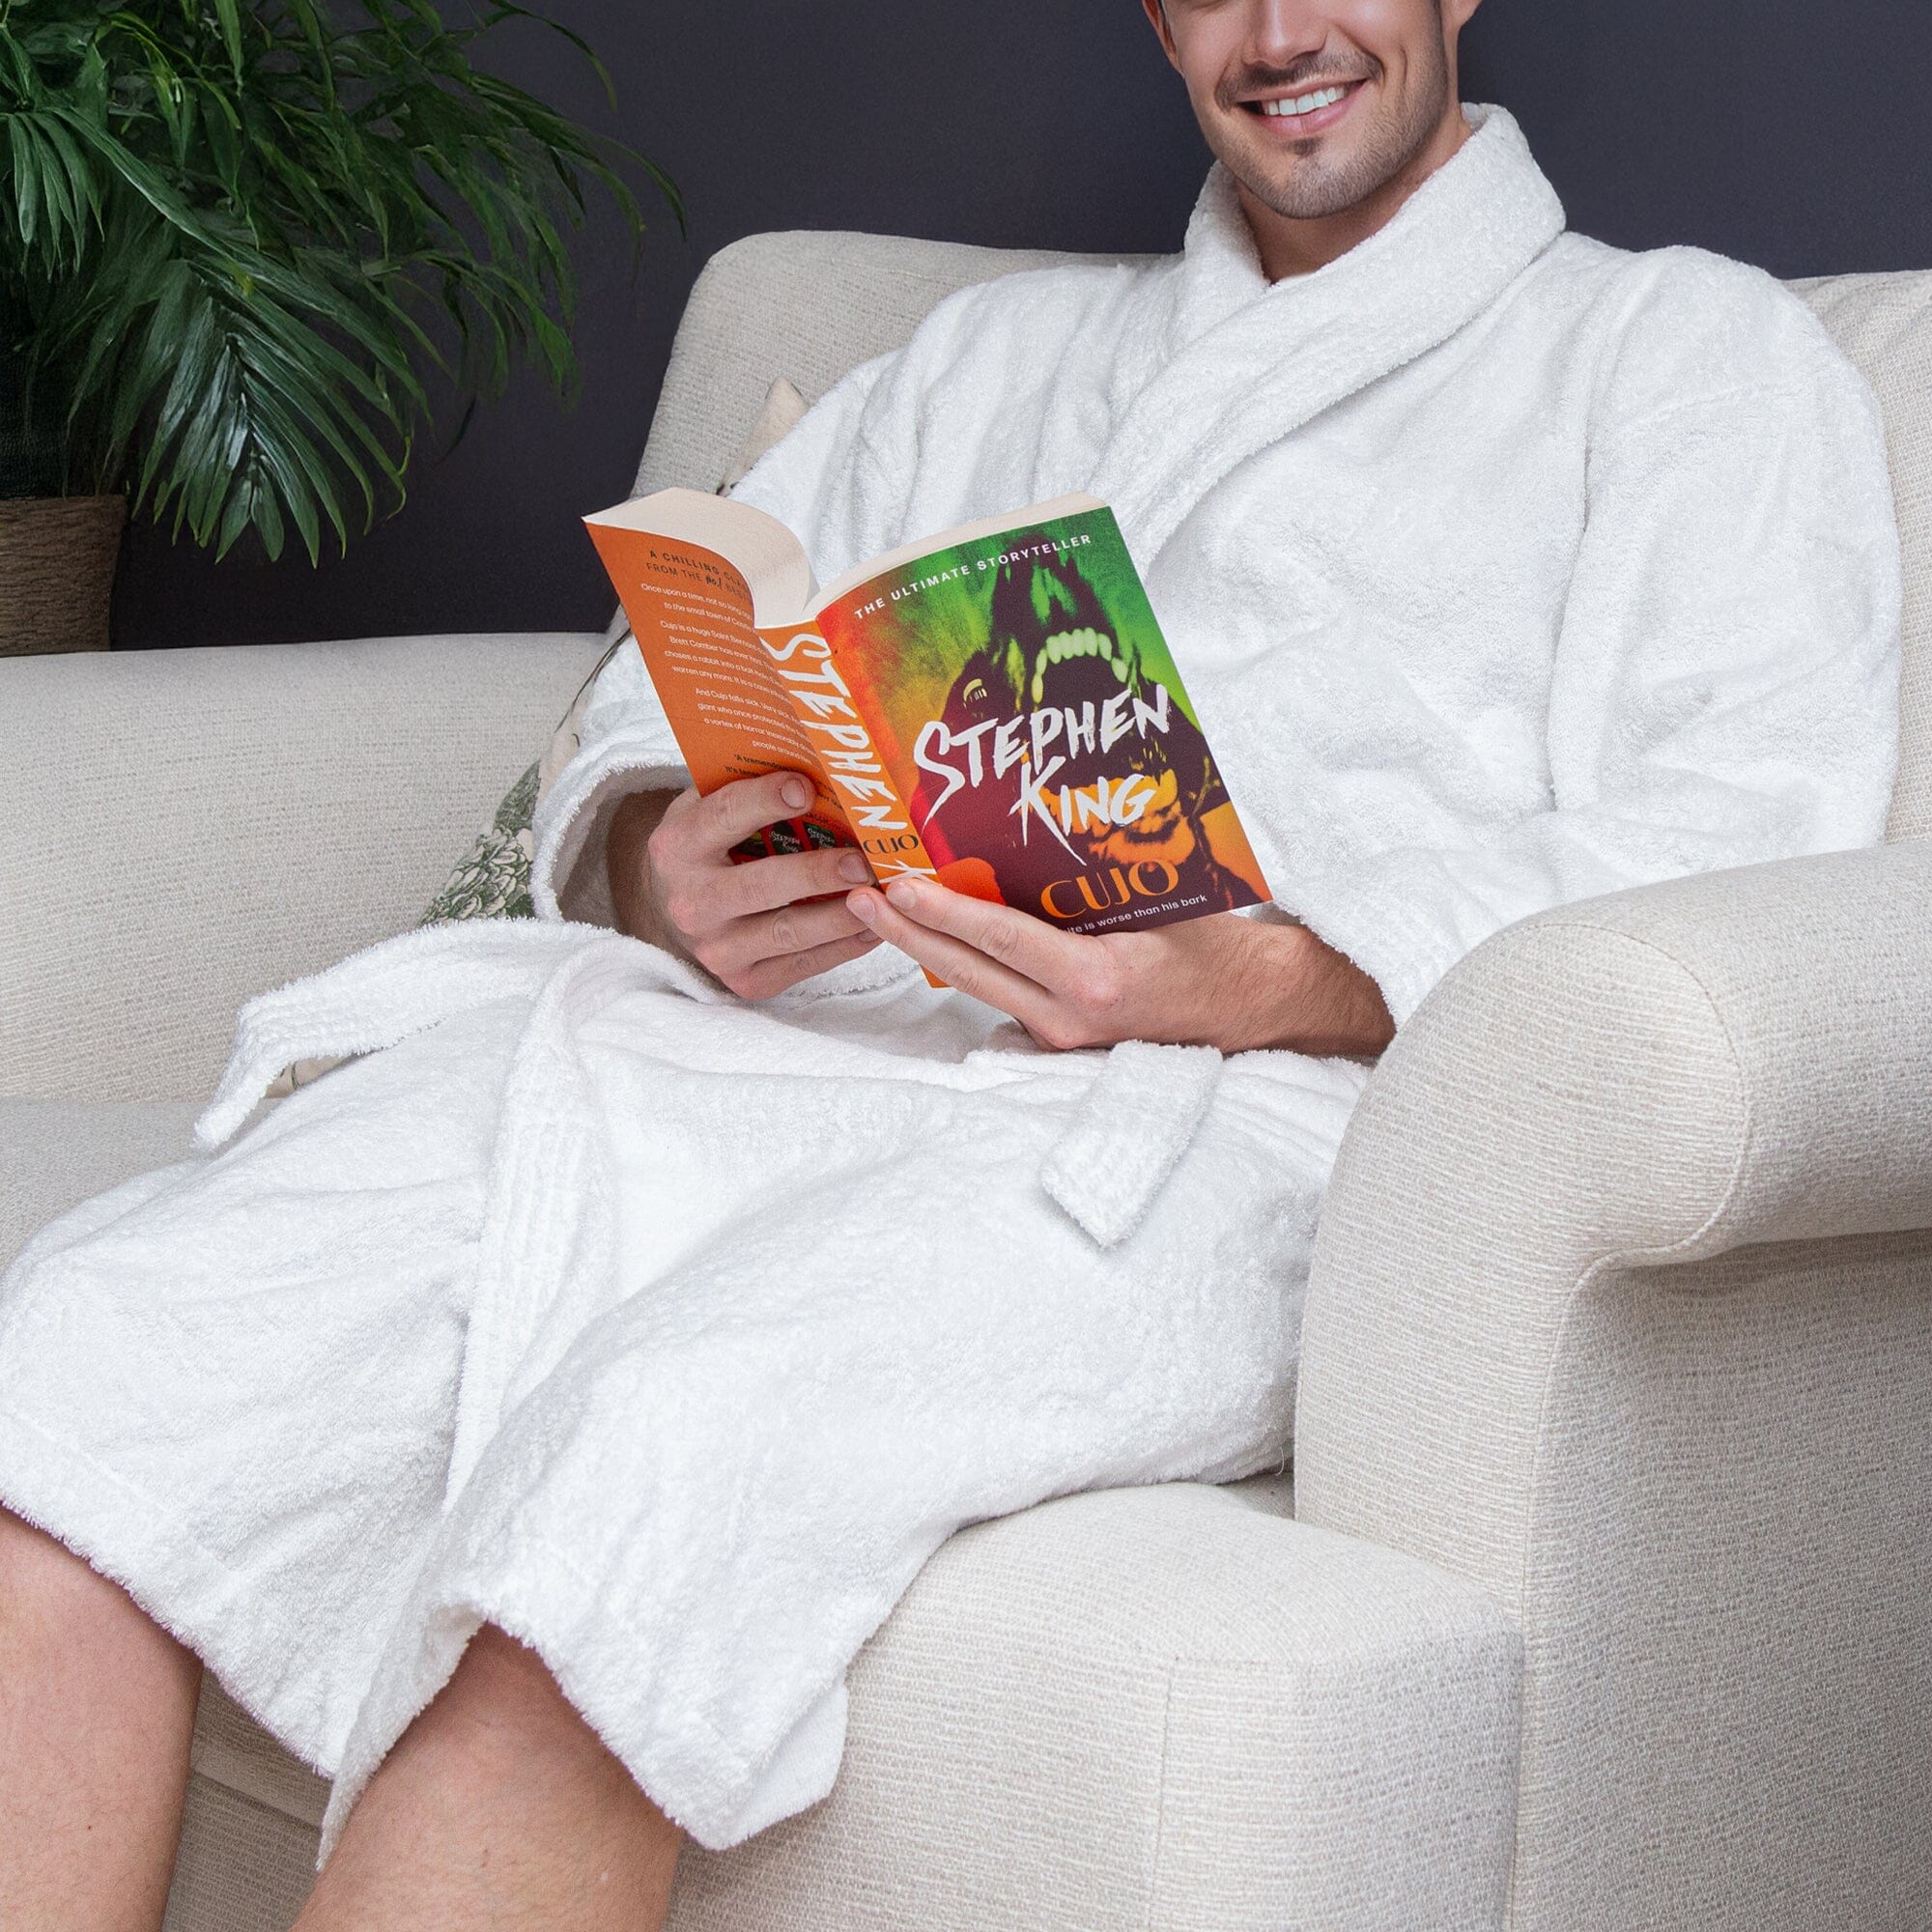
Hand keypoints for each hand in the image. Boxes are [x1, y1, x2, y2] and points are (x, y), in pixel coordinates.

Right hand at [607, 772, 879, 998]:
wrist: (675, 910)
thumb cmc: (709, 845)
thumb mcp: (707, 807)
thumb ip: (747, 786)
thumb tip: (820, 761)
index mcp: (677, 846)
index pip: (723, 817)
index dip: (764, 800)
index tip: (806, 787)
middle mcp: (690, 902)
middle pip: (761, 885)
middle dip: (819, 872)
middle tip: (866, 860)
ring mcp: (716, 948)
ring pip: (788, 932)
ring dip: (842, 915)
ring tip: (884, 895)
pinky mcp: (744, 982)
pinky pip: (802, 965)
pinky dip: (844, 946)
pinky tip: (875, 925)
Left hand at [847, 876, 1393, 1056]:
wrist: (1253, 1008)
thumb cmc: (1215, 944)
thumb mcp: (1162, 900)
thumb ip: (1098, 879)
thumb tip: (1038, 826)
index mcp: (1095, 979)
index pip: (1000, 940)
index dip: (942, 912)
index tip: (897, 885)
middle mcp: (1069, 1017)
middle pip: (966, 972)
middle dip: (905, 933)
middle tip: (857, 895)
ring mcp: (1062, 1037)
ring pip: (976, 987)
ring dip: (928, 947)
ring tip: (881, 909)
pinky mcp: (1061, 1041)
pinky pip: (1001, 996)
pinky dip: (968, 963)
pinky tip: (938, 933)